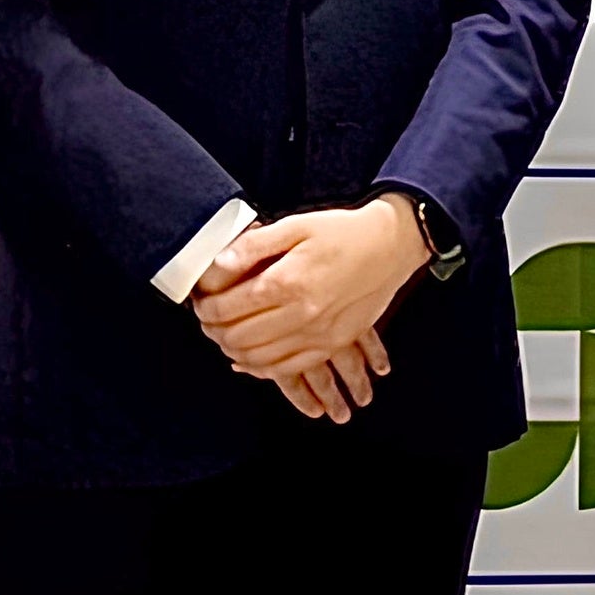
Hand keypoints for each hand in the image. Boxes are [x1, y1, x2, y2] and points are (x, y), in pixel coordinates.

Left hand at [193, 197, 431, 416]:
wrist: (393, 245)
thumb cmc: (343, 232)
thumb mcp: (297, 225)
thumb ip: (254, 244)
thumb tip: (218, 264)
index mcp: (288, 281)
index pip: (226, 308)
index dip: (205, 308)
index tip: (201, 301)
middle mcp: (302, 313)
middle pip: (237, 337)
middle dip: (213, 330)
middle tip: (209, 319)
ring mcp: (319, 333)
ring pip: (258, 359)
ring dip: (233, 350)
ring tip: (227, 335)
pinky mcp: (333, 343)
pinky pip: (288, 369)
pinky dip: (262, 368)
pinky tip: (252, 357)